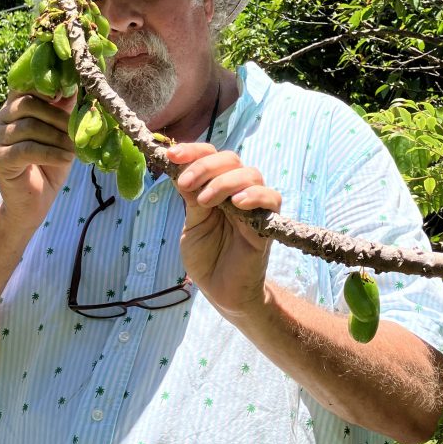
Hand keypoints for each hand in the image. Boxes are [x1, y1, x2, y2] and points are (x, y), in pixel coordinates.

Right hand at [0, 91, 75, 228]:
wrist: (33, 203)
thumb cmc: (48, 165)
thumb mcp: (60, 134)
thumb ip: (63, 111)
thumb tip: (73, 85)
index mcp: (12, 108)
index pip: (25, 86)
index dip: (46, 87)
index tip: (68, 95)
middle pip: (28, 103)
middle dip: (57, 116)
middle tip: (76, 131)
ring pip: (29, 126)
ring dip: (57, 137)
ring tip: (73, 148)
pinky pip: (27, 149)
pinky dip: (51, 153)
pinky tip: (66, 159)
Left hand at [167, 143, 280, 317]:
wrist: (221, 291)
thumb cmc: (206, 257)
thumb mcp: (192, 224)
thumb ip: (191, 197)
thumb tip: (178, 166)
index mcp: (217, 188)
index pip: (211, 156)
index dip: (193, 151)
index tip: (171, 155)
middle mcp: (237, 191)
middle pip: (230, 160)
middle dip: (204, 166)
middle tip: (186, 184)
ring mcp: (254, 206)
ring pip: (250, 174)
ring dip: (223, 181)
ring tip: (205, 201)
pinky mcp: (268, 224)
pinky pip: (271, 198)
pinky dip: (254, 195)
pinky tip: (236, 203)